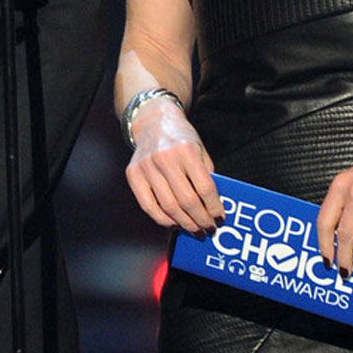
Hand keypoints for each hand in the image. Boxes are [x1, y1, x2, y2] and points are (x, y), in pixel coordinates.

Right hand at [125, 96, 223, 235]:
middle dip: (201, 220)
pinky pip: (148, 206)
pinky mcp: (133, 175)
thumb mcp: (200, 150)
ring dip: (184, 224)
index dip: (214, 207)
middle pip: (187, 201)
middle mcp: (165, 158)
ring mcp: (147, 167)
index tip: (219, 218)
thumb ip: (207, 175)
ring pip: (168, 207)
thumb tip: (213, 207)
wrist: (153, 123)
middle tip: (208, 228)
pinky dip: (163, 219)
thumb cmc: (180, 138)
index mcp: (186, 150)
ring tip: (194, 229)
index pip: (205, 187)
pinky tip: (174, 223)